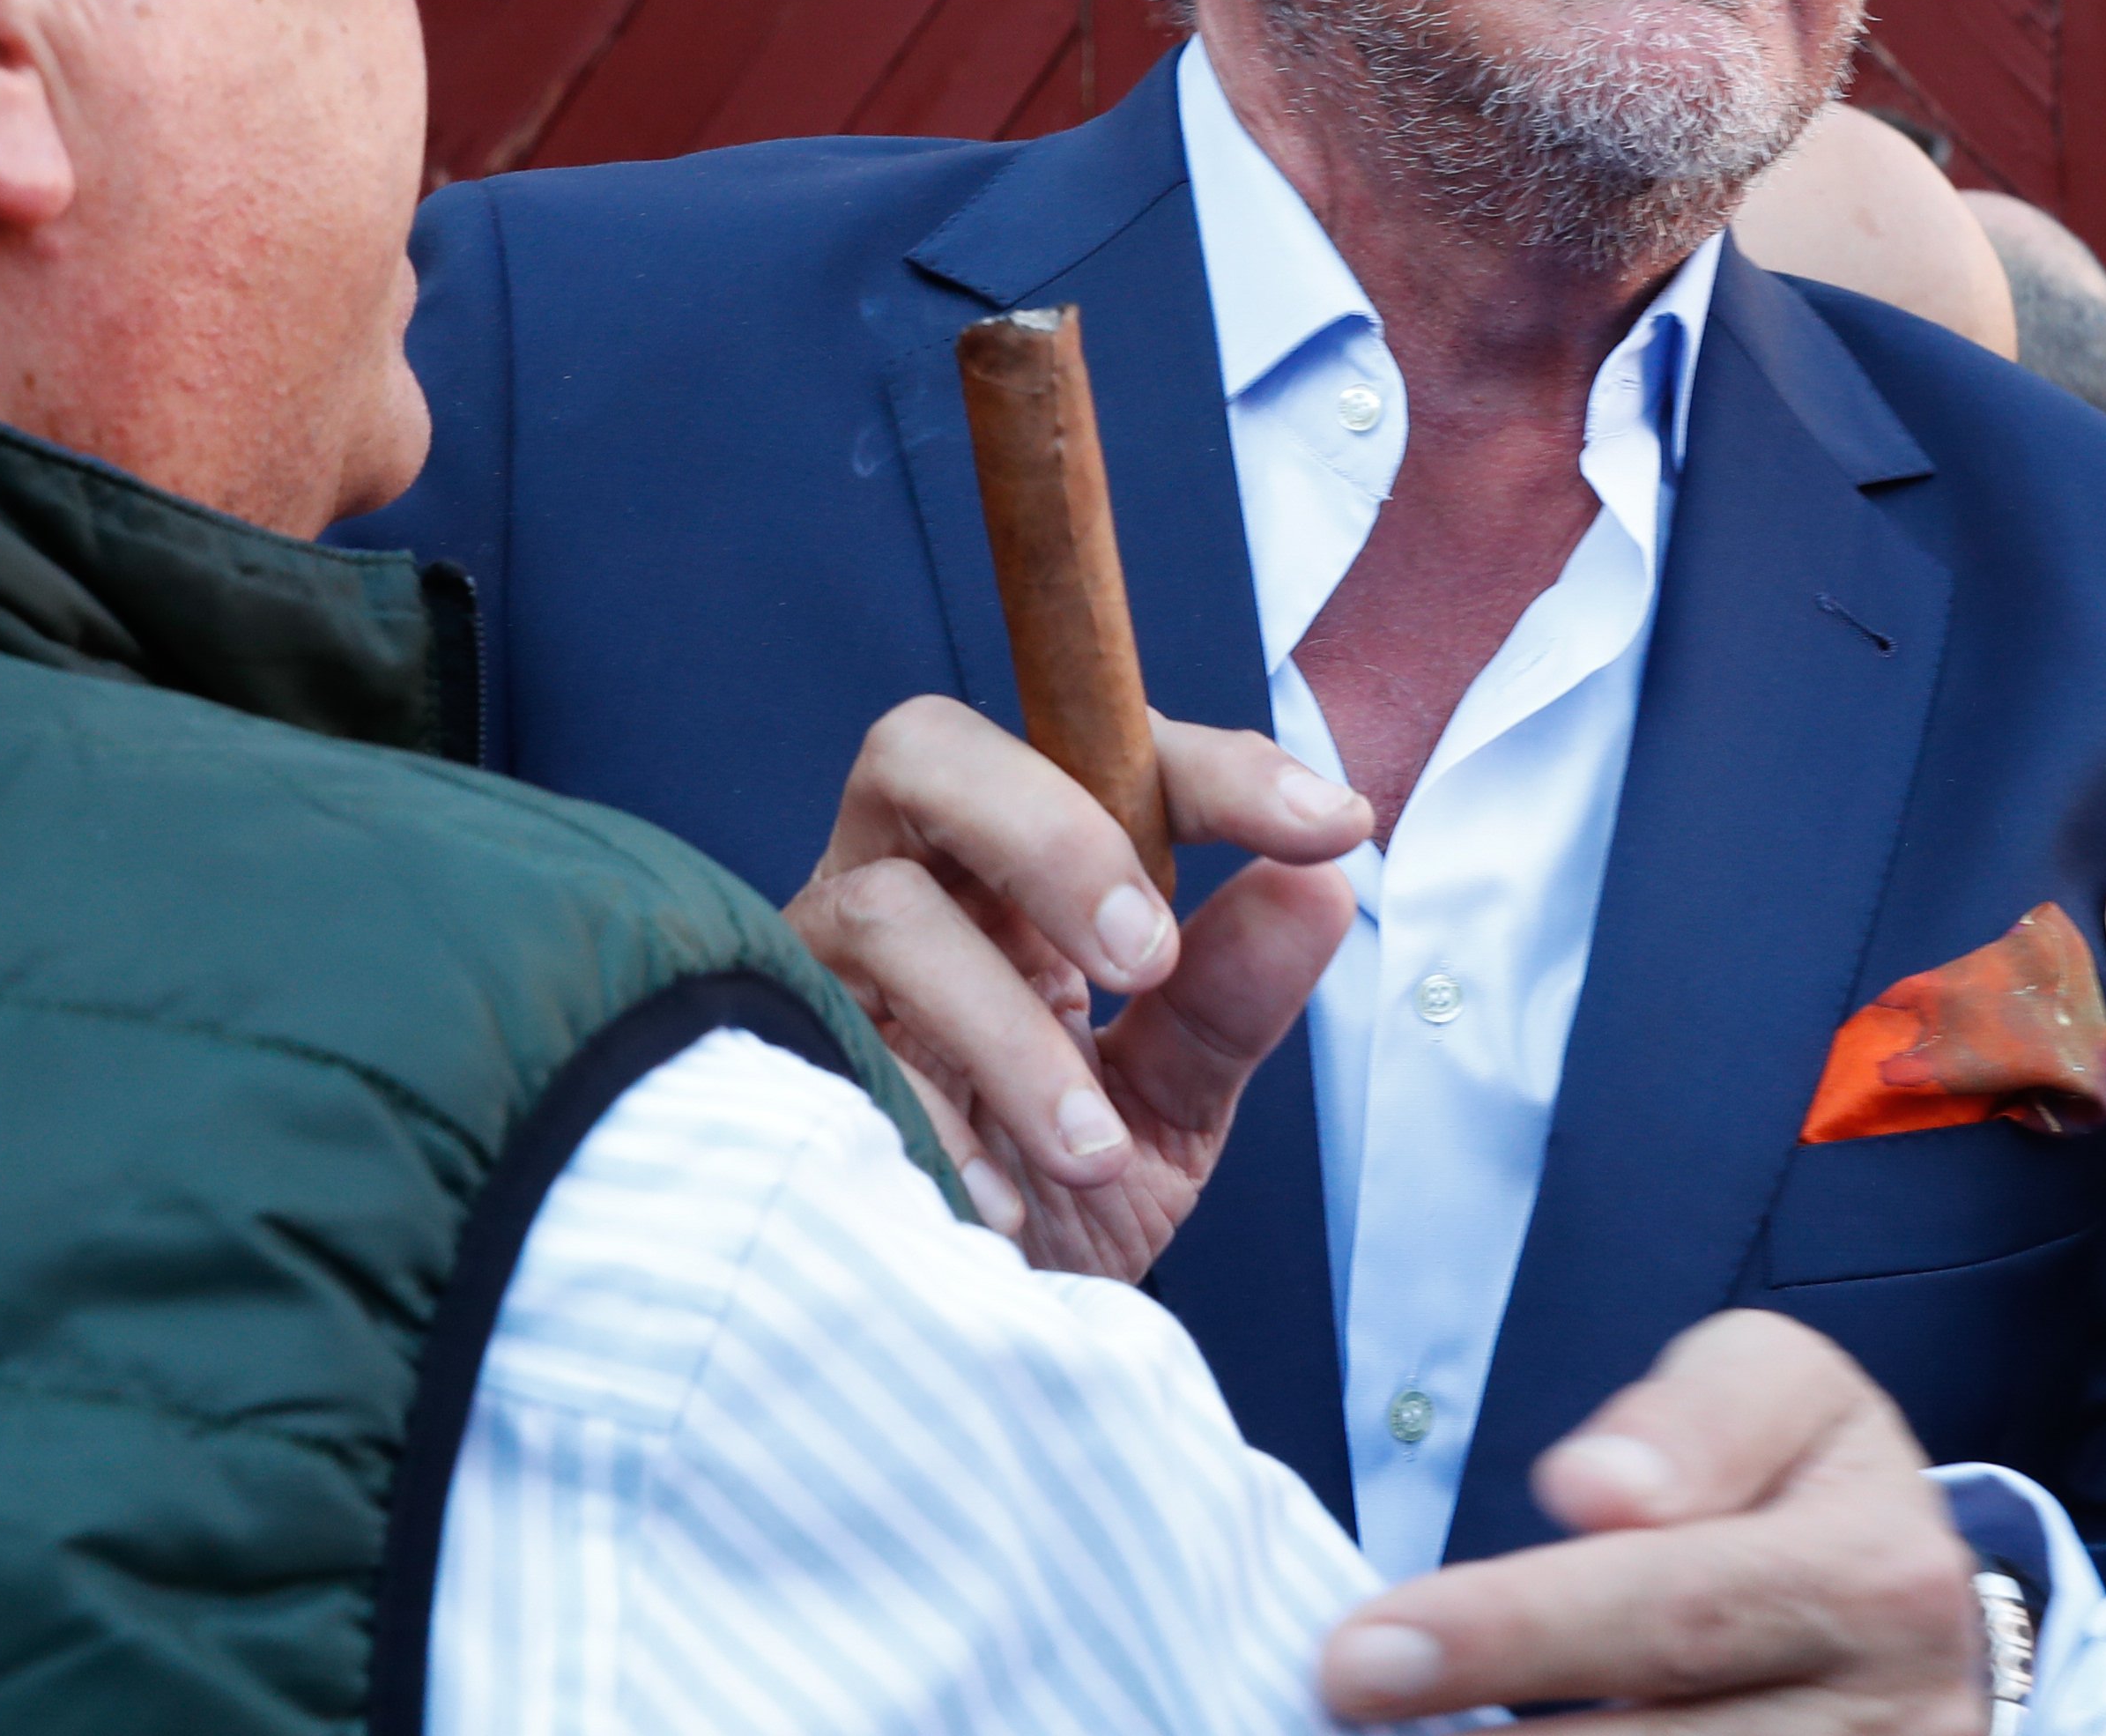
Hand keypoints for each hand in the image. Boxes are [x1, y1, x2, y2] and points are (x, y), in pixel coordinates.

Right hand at [787, 696, 1366, 1277]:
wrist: (943, 1354)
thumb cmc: (1047, 1200)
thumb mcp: (1165, 1108)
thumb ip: (1231, 1003)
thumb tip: (1321, 884)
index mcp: (1005, 880)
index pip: (1090, 755)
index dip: (1212, 770)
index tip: (1330, 823)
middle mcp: (901, 893)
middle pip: (927, 751)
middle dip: (1054, 837)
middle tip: (1150, 958)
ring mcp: (821, 977)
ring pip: (886, 914)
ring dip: (1011, 1034)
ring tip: (1092, 1155)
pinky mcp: (776, 1072)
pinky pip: (835, 1058)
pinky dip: (937, 1129)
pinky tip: (1001, 1207)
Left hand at [1319, 1313, 1981, 1729]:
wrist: (1916, 1612)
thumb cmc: (1805, 1484)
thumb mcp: (1777, 1389)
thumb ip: (1694, 1419)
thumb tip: (1594, 1491)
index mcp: (1879, 1576)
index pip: (1672, 1613)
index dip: (1510, 1638)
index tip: (1361, 1655)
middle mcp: (1897, 1719)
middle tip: (1340, 1717)